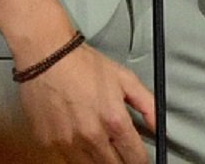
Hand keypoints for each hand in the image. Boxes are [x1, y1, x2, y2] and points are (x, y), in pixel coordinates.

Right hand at [17, 42, 154, 162]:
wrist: (43, 51)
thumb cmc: (83, 63)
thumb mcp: (123, 77)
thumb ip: (148, 105)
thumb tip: (161, 130)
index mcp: (114, 122)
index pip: (137, 160)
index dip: (139, 158)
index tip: (134, 154)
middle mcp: (93, 138)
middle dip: (119, 160)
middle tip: (115, 148)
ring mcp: (68, 143)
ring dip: (96, 159)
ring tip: (94, 143)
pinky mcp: (47, 142)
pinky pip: (65, 160)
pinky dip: (73, 153)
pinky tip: (73, 137)